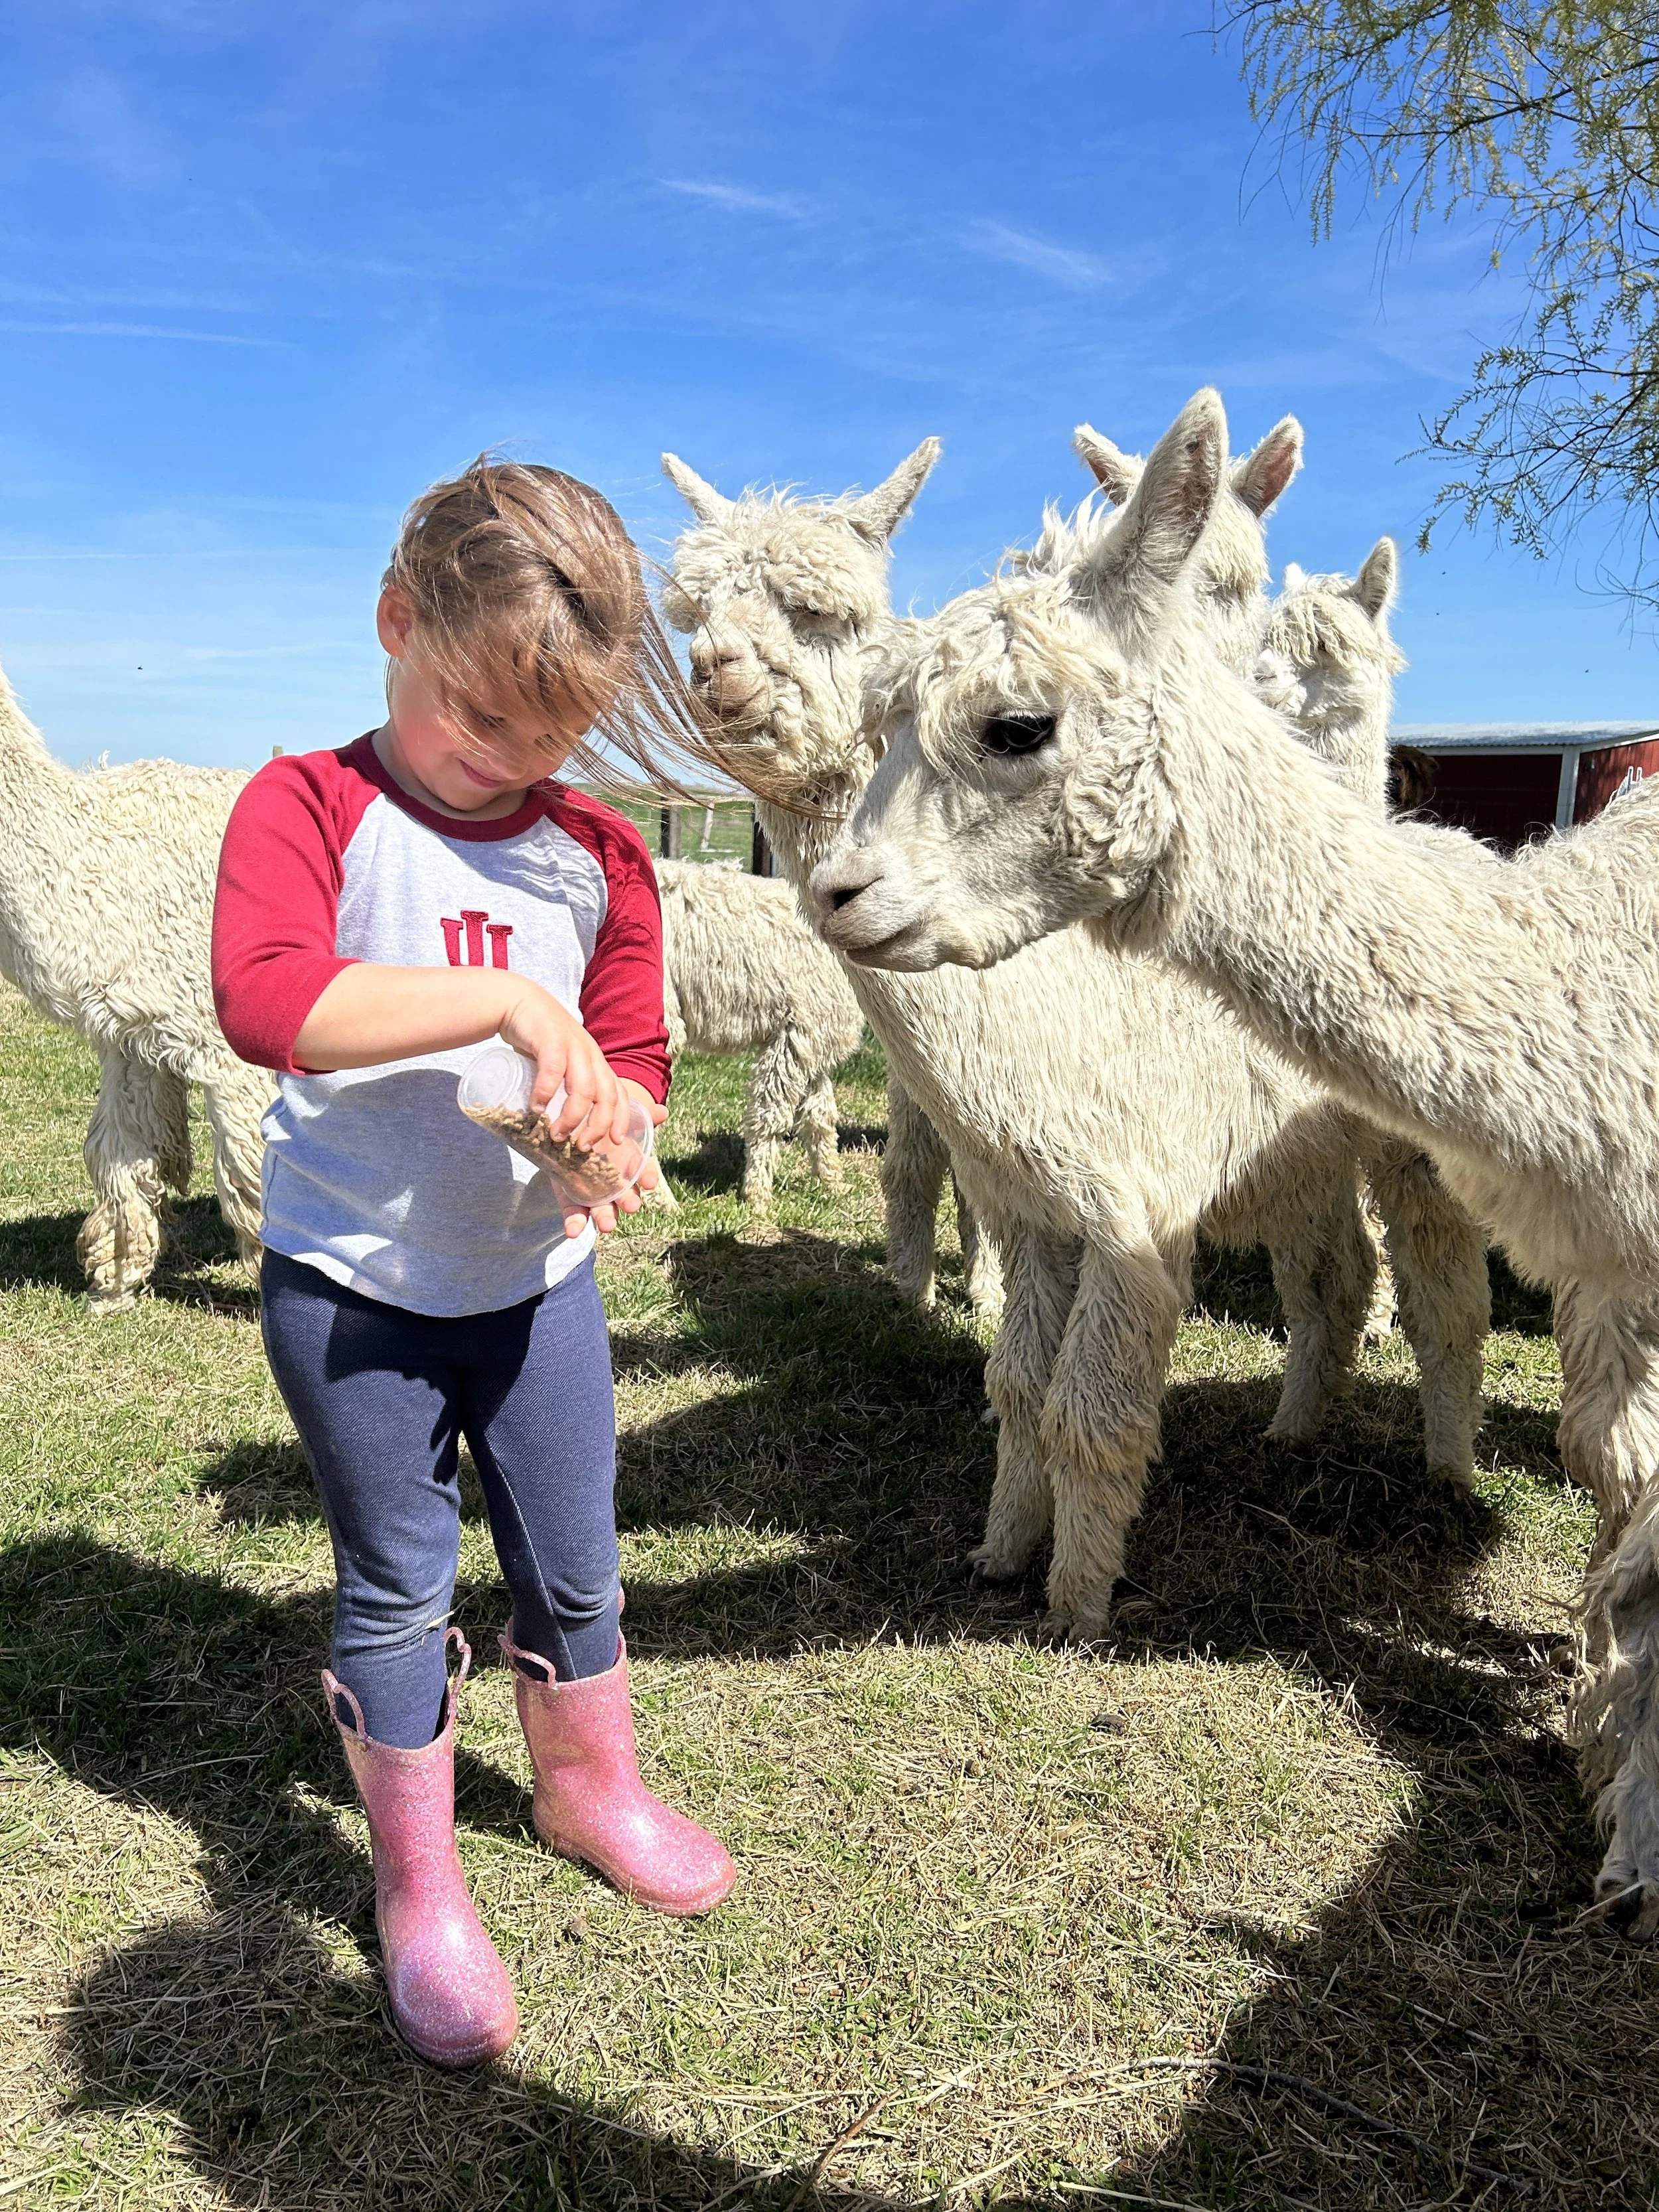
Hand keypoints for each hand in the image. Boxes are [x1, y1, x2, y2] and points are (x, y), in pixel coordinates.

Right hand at [497, 982, 623, 1141]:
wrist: (518, 1002)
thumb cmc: (538, 1040)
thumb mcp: (561, 1062)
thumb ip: (566, 1086)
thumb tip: (561, 1124)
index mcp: (596, 1062)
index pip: (618, 1093)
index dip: (621, 1118)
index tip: (616, 1142)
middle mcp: (590, 1054)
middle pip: (606, 1095)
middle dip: (598, 1125)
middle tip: (583, 1147)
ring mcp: (572, 1045)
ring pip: (584, 1087)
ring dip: (572, 1116)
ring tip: (557, 1135)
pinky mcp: (550, 1039)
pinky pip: (554, 1070)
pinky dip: (546, 1092)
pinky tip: (536, 1108)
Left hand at [556, 1083, 667, 1239]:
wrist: (568, 1133)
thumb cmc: (599, 1128)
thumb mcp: (615, 1119)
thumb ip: (638, 1117)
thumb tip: (662, 1111)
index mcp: (627, 1166)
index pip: (642, 1172)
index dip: (647, 1176)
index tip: (650, 1181)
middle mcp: (613, 1184)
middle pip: (623, 1195)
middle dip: (628, 1201)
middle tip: (632, 1206)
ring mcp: (592, 1193)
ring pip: (601, 1209)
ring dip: (605, 1218)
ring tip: (607, 1226)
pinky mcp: (571, 1200)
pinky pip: (574, 1214)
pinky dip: (575, 1224)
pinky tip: (574, 1232)